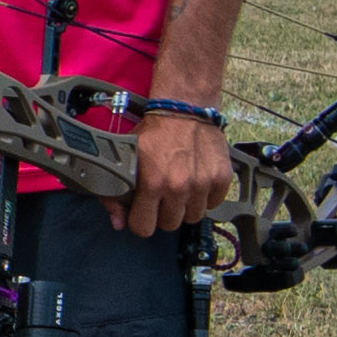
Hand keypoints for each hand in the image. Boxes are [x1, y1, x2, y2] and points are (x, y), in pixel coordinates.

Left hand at [116, 104, 236, 238]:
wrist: (184, 108)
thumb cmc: (154, 132)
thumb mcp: (126, 158)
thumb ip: (115, 193)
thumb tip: (118, 223)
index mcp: (151, 183)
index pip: (144, 228)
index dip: (140, 221)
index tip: (142, 213)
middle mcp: (178, 187)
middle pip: (170, 225)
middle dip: (163, 213)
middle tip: (161, 196)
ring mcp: (202, 185)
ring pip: (193, 218)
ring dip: (185, 207)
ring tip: (179, 187)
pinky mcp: (221, 179)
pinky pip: (213, 205)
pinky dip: (205, 197)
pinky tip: (196, 181)